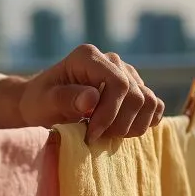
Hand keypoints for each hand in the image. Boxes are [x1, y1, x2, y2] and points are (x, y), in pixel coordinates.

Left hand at [0, 44, 165, 142]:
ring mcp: (127, 74)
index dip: (110, 113)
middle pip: (136, 96)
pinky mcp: (135, 89)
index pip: (119, 84)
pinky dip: (145, 122)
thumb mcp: (44, 103)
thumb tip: (92, 98)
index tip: (92, 134)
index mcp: (88, 57)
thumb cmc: (40, 103)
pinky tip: (124, 130)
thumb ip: (65, 99)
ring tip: (108, 135)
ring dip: (132, 126)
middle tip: (96, 137)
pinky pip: (154, 105)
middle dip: (119, 124)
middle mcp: (112, 61)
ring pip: (148, 102)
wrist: (44, 104)